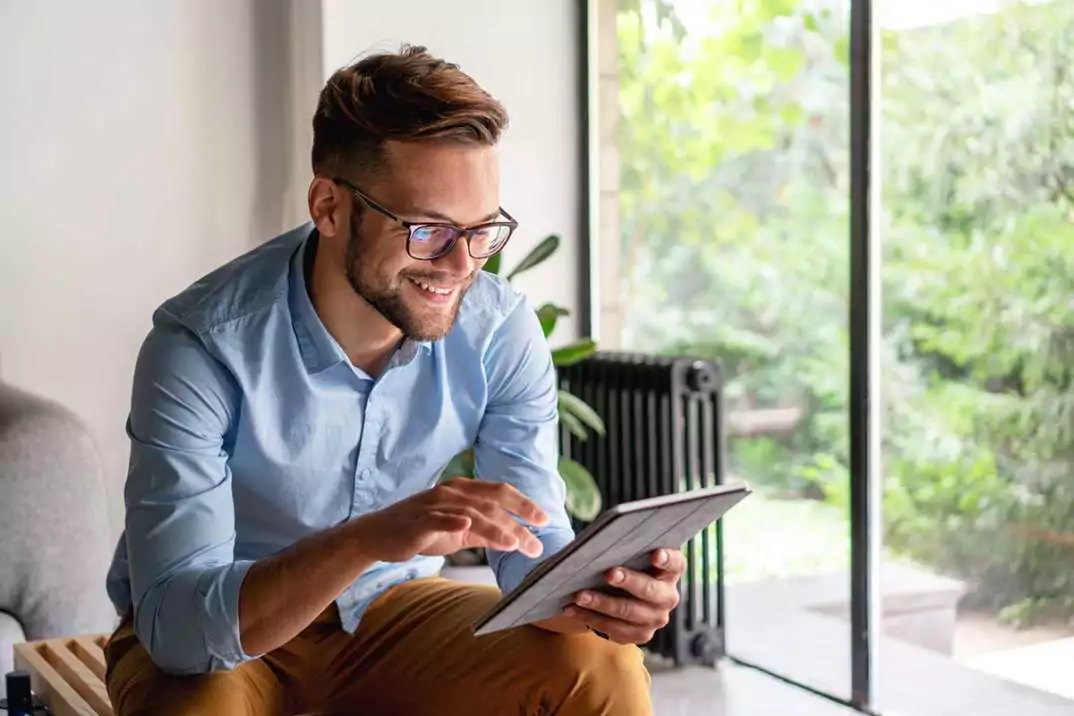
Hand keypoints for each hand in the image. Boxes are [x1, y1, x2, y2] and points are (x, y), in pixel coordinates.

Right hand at [352, 478, 548, 562]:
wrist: (378, 536)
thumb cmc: (421, 530)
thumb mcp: (459, 531)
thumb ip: (486, 532)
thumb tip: (517, 538)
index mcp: (464, 490)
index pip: (500, 492)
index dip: (524, 504)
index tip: (545, 519)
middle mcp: (452, 492)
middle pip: (491, 502)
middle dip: (517, 520)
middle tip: (538, 539)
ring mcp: (434, 504)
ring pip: (471, 512)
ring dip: (495, 527)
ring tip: (515, 543)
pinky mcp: (418, 521)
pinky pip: (438, 518)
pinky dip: (453, 520)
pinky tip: (467, 524)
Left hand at [560, 548, 684, 644]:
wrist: (627, 596)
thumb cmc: (628, 566)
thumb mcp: (633, 555)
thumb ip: (627, 548)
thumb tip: (601, 542)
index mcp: (671, 572)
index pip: (676, 563)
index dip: (666, 559)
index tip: (654, 554)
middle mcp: (668, 597)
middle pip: (650, 590)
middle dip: (628, 581)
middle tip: (608, 573)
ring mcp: (655, 619)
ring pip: (628, 612)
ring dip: (601, 603)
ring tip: (579, 595)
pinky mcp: (640, 635)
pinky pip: (614, 629)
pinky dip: (590, 618)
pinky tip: (572, 609)